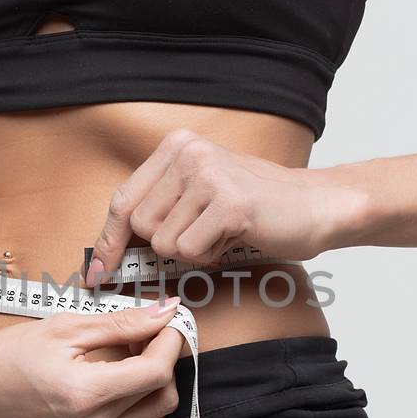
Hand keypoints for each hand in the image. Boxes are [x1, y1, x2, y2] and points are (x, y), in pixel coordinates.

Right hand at [0, 299, 184, 417]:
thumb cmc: (9, 354)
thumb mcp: (65, 328)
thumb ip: (122, 324)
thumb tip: (166, 312)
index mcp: (85, 395)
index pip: (156, 371)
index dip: (171, 341)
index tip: (168, 320)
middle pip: (164, 394)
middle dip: (165, 359)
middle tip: (144, 333)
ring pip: (158, 415)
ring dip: (156, 383)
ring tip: (129, 356)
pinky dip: (143, 403)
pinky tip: (121, 380)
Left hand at [85, 129, 355, 285]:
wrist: (319, 205)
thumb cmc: (258, 208)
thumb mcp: (200, 194)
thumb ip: (160, 209)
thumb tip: (108, 253)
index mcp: (177, 146)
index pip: (123, 200)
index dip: (108, 240)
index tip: (97, 271)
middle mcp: (188, 154)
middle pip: (140, 226)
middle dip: (165, 246)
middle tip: (202, 239)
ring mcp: (209, 176)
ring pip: (163, 243)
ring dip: (192, 252)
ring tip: (222, 234)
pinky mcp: (229, 204)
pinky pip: (191, 251)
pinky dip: (211, 257)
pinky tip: (235, 238)